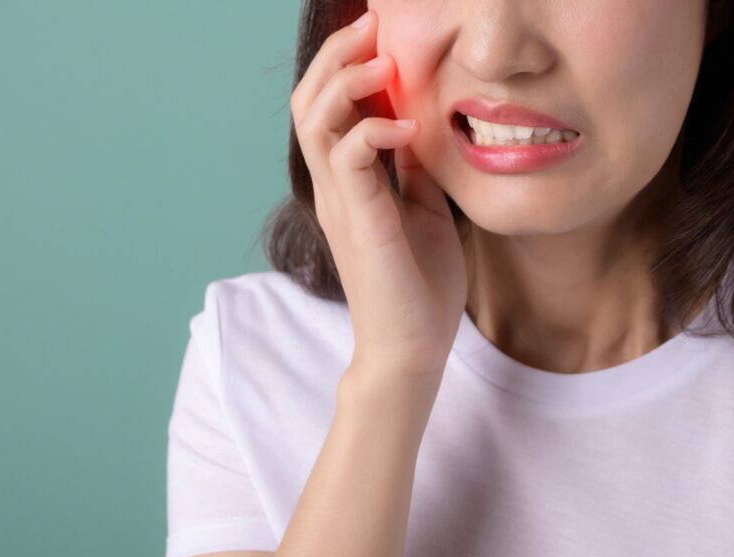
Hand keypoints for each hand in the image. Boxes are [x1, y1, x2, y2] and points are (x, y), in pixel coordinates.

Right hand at [290, 9, 467, 382]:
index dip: (346, 63)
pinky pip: (349, 158)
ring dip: (348, 80)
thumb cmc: (419, 284)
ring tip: (384, 60)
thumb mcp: (423, 210)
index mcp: (348, 182)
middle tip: (373, 24)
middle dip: (338, 55)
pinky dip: (374, 130)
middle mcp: (334, 187)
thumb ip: (412, 168)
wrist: (413, 348)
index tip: (381, 31)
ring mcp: (340, 203)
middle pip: (310, 100)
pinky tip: (407, 126)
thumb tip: (417, 125)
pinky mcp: (358, 221)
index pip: (329, 107)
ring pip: (316, 119)